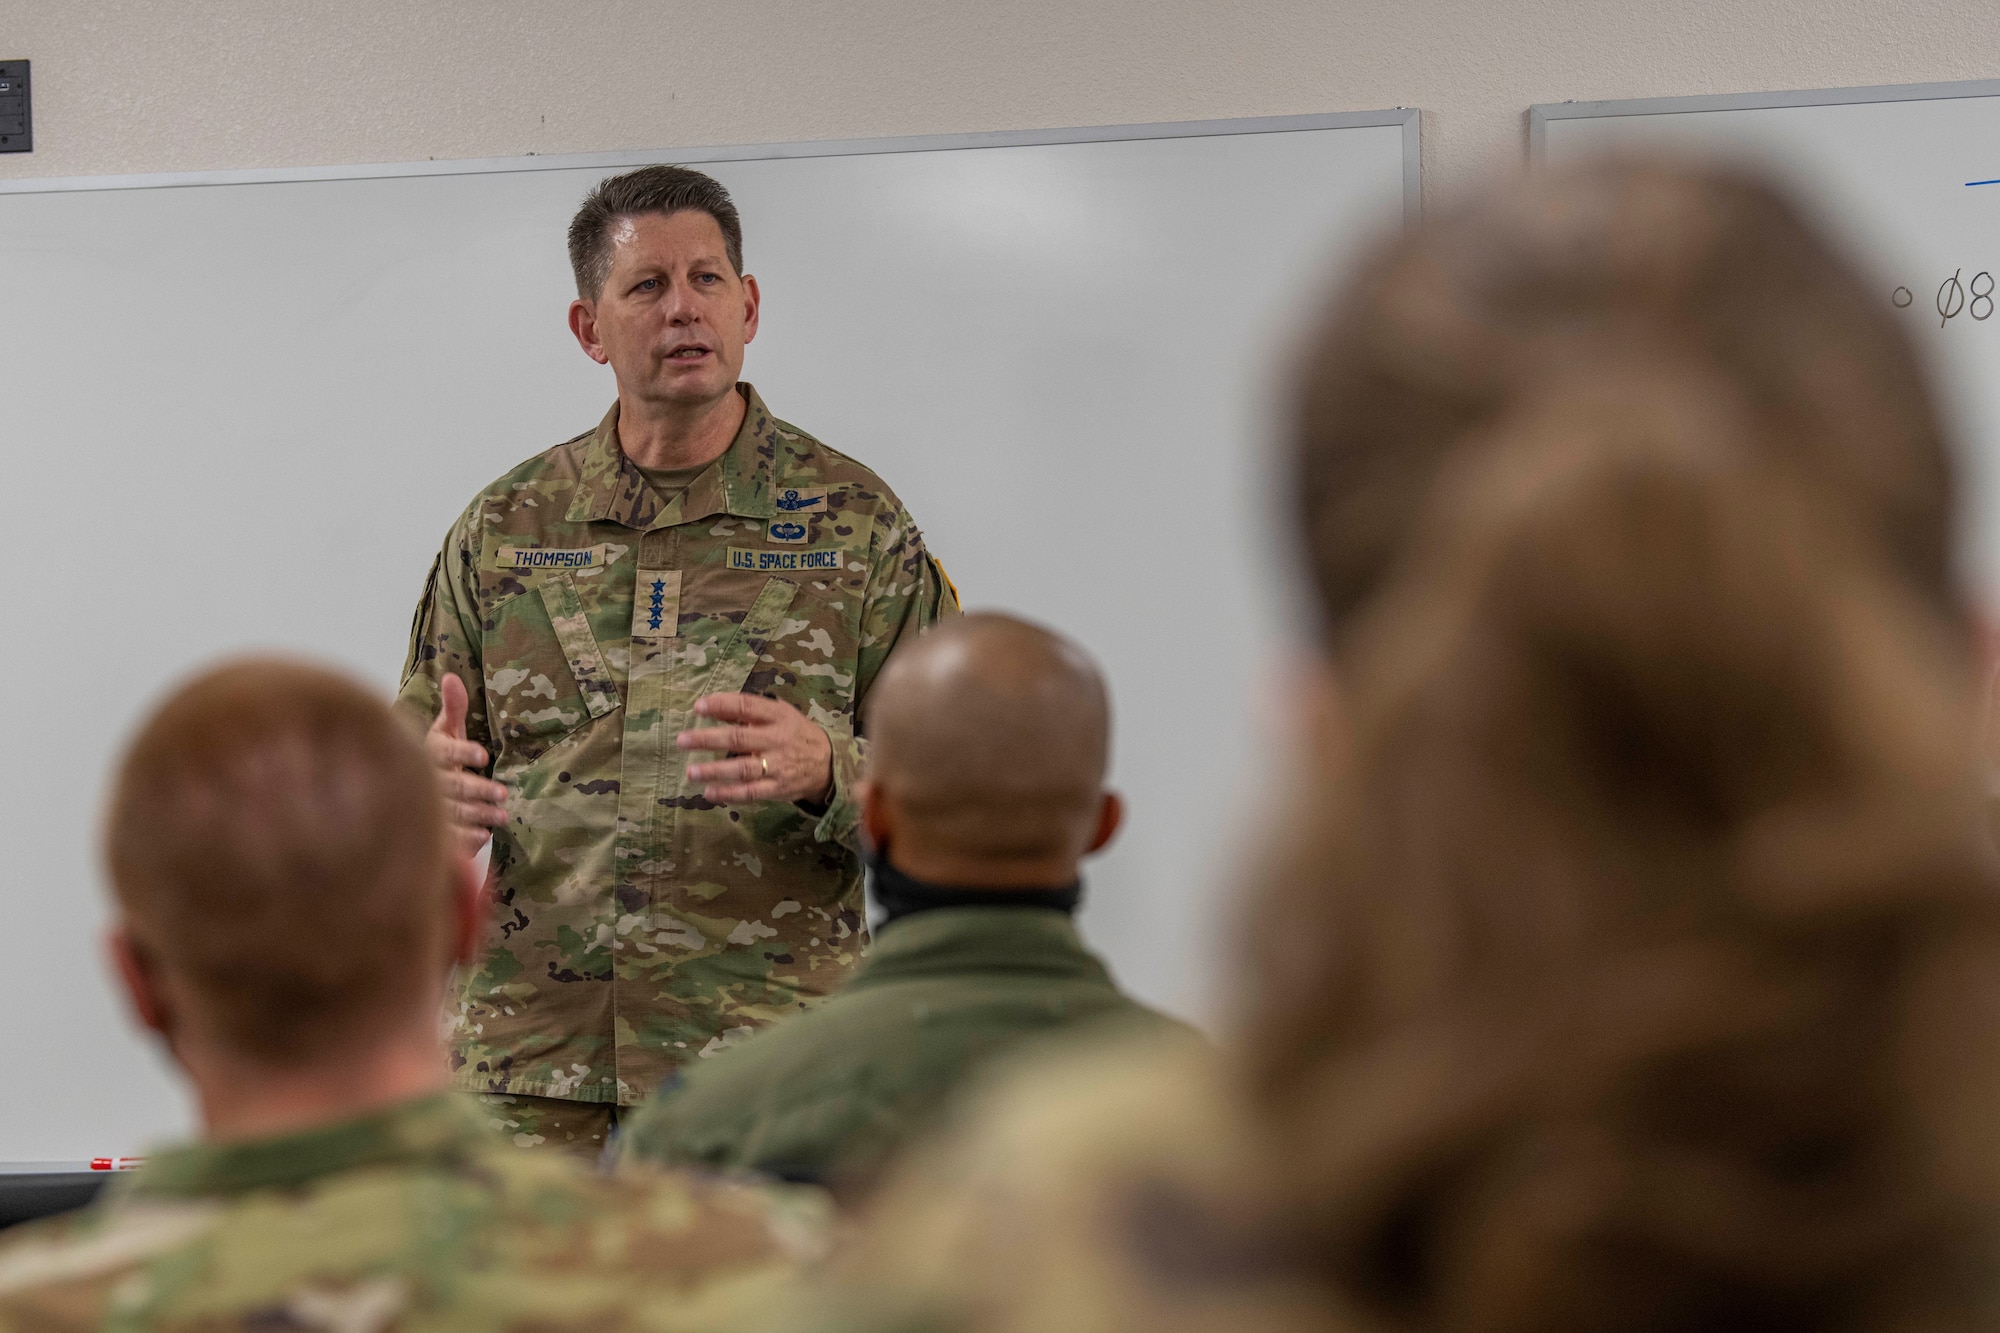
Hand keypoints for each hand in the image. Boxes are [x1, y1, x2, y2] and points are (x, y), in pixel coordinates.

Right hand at [427, 673, 508, 854]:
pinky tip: (483, 836)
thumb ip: (453, 707)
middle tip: (502, 793)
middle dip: (477, 790)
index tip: (484, 755)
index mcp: (427, 753)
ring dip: (478, 815)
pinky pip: (447, 839)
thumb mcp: (445, 731)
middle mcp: (424, 781)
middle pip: (451, 786)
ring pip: (452, 813)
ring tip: (502, 815)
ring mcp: (426, 809)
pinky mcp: (432, 832)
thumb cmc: (438, 756)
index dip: (462, 753)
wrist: (410, 791)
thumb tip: (452, 676)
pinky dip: (465, 839)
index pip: (442, 752)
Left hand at [678, 693, 833, 804]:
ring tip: (690, 772)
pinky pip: (750, 793)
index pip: (747, 706)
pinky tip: (709, 792)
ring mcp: (778, 766)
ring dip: (714, 771)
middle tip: (682, 740)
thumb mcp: (780, 715)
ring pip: (743, 769)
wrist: (829, 764)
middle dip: (708, 739)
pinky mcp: (777, 789)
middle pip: (739, 738)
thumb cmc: (796, 734)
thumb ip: (749, 712)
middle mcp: (777, 740)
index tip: (698, 707)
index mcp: (779, 716)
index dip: (722, 705)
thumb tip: (713, 707)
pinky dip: (729, 794)